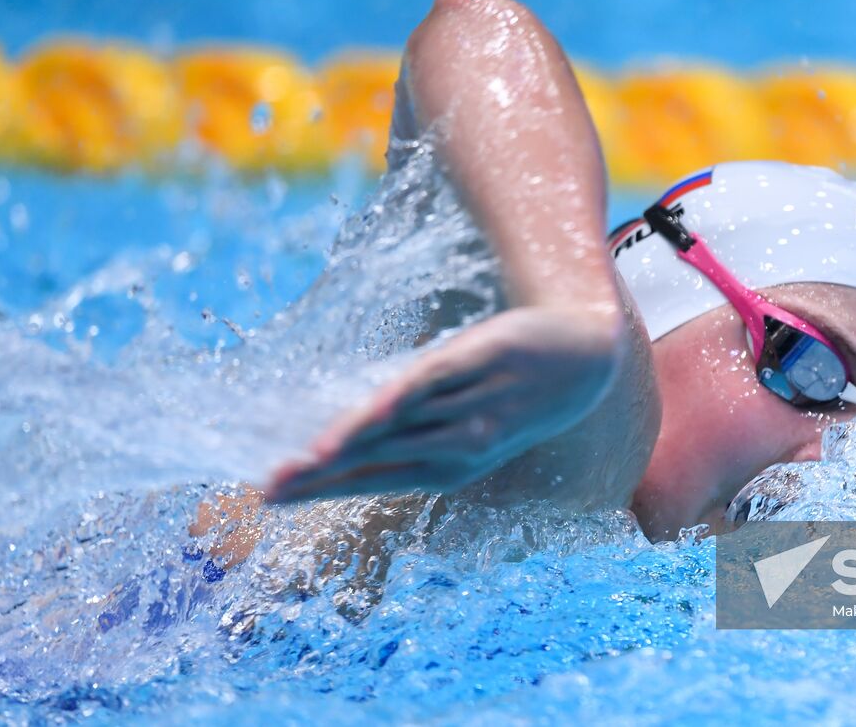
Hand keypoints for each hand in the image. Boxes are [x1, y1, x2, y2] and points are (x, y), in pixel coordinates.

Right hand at [265, 304, 623, 502]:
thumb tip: (345, 437)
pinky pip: (429, 390)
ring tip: (304, 461)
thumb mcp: (460, 416)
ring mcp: (469, 408)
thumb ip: (407, 428)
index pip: (373, 479)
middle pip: (377, 461)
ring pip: (398, 430)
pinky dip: (396, 407)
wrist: (586, 357)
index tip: (270, 498)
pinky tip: (366, 419)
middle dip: (321, 476)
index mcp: (451, 467)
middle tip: (269, 488)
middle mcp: (459, 448)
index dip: (322, 489)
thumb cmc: (510, 392)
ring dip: (349, 446)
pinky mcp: (477, 366)